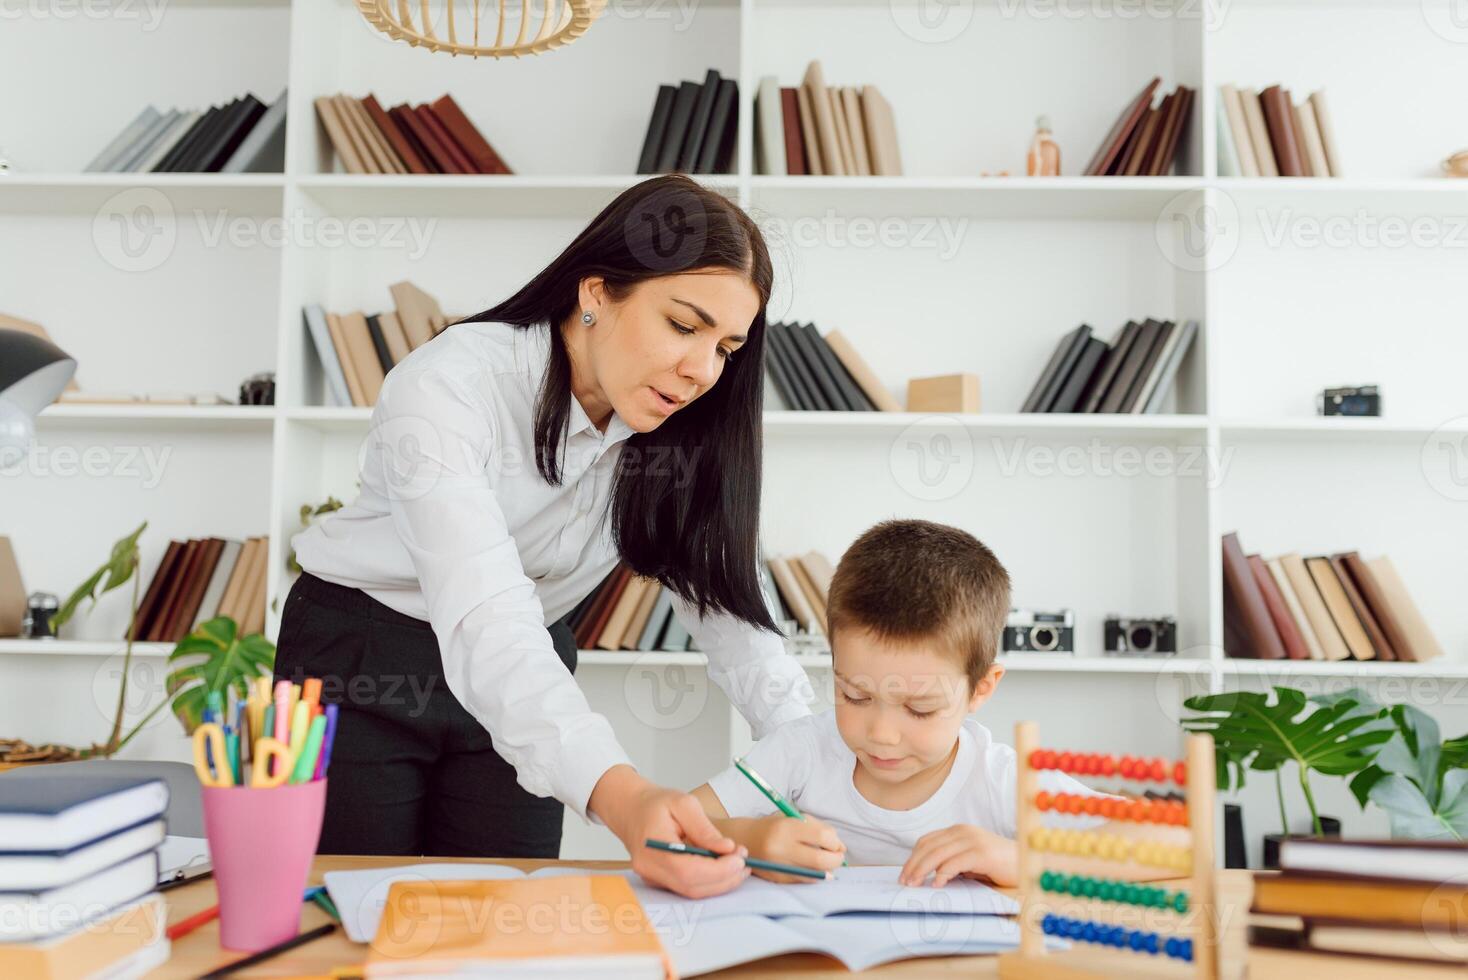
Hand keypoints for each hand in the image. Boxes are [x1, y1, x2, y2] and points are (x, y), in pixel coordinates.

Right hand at [589, 765, 749, 898]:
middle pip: (691, 886)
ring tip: (739, 863)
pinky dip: (710, 881)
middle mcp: (650, 868)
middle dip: (724, 878)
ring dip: (720, 882)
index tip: (740, 858)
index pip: (687, 870)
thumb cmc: (656, 803)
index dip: (718, 870)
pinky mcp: (660, 881)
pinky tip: (724, 867)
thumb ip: (704, 828)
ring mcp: (653, 877)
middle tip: (745, 861)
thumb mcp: (683, 803)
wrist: (630, 809)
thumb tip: (727, 848)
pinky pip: (688, 887)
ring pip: (692, 891)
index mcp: (653, 846)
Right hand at [744, 814, 846, 883]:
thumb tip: (841, 847)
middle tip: (838, 856)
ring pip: (815, 874)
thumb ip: (819, 828)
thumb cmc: (774, 826)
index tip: (836, 843)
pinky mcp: (777, 879)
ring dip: (828, 869)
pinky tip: (815, 869)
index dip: (835, 842)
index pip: (823, 837)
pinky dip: (815, 875)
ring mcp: (778, 866)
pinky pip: (804, 880)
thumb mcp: (794, 818)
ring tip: (828, 862)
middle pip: (820, 860)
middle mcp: (781, 847)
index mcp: (787, 827)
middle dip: (836, 859)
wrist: (743, 839)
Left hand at [899, 824, 1016, 887]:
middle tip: (905, 882)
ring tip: (914, 884)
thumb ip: (951, 862)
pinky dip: (942, 873)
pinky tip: (936, 884)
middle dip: (913, 865)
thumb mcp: (969, 861)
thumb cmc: (998, 866)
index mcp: (958, 831)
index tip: (904, 874)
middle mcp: (963, 832)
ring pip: (937, 854)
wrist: (1027, 864)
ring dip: (922, 870)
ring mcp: (973, 840)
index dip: (912, 857)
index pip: (926, 841)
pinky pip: (955, 863)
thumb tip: (926, 875)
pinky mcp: (982, 853)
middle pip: (928, 847)